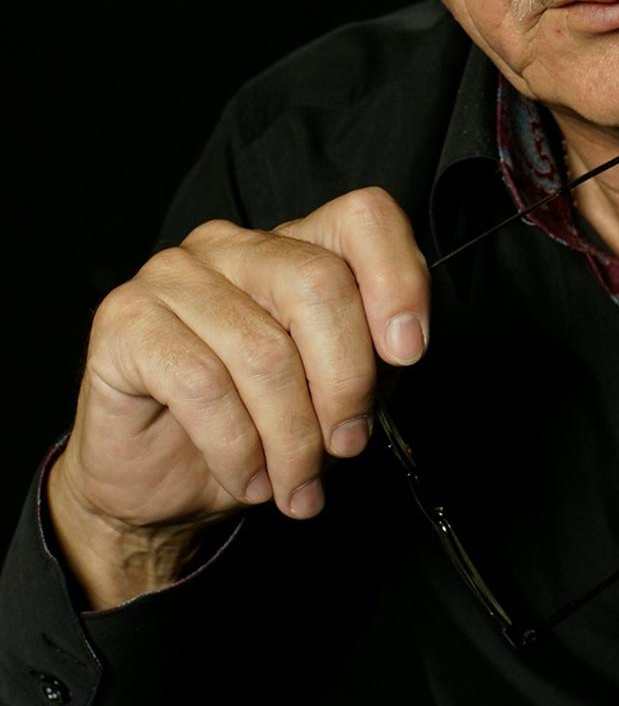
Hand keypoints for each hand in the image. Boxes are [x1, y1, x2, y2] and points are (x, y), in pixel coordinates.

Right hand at [47, 189, 428, 606]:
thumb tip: (401, 347)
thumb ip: (371, 358)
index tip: (407, 353)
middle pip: (319, 284)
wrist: (158, 487)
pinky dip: (236, 447)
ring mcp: (174, 273)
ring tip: (296, 484)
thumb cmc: (252, 430)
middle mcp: (234, 244)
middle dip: (345, 382)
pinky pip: (201, 383)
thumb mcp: (333, 393)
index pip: (362, 218)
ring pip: (263, 348)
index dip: (396, 279)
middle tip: (346, 445)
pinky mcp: (125, 319)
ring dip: (292, 438)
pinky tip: (247, 476)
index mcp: (293, 246)